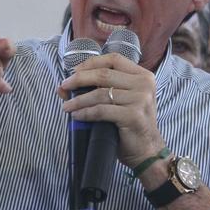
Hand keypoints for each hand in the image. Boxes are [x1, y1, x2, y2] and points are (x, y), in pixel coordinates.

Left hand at [58, 53, 164, 168]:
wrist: (147, 150)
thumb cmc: (130, 124)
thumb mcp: (118, 101)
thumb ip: (95, 89)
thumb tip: (63, 88)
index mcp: (142, 76)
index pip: (114, 59)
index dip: (92, 63)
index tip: (75, 70)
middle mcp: (143, 84)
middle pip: (104, 74)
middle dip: (79, 79)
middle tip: (64, 86)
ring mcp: (140, 99)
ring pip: (100, 93)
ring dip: (79, 100)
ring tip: (67, 106)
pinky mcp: (133, 115)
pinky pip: (101, 110)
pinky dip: (86, 112)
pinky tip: (77, 116)